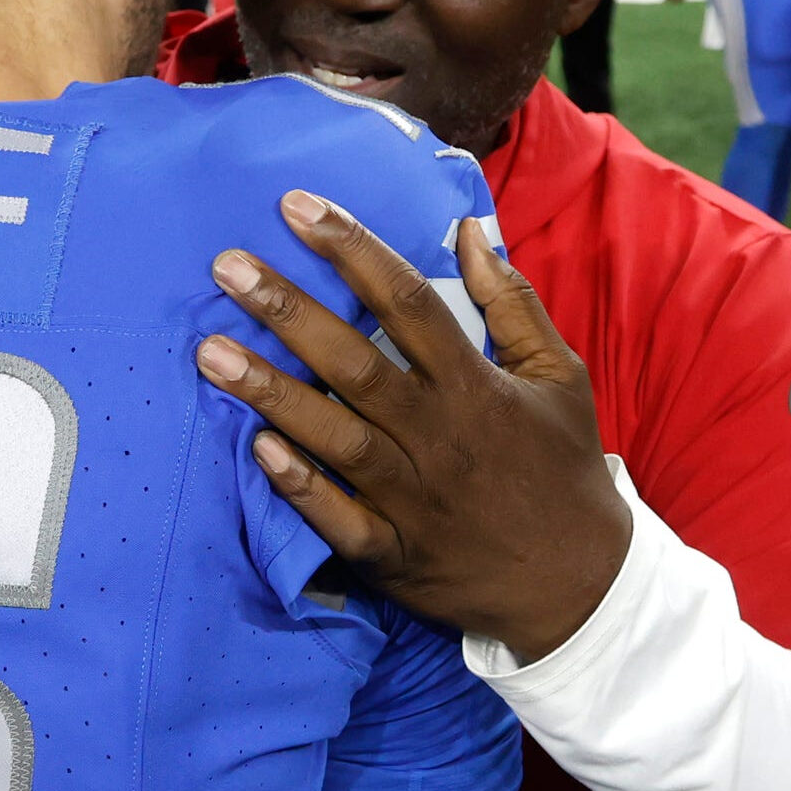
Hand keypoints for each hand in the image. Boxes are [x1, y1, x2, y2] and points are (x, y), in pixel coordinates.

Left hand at [196, 192, 630, 663]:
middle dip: (288, 311)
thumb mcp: (558, 376)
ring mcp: (413, 498)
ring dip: (271, 393)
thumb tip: (471, 230)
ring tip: (210, 351)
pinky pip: (340, 521)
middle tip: (226, 267)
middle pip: (354, 363)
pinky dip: (300, 488)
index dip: (352, 250)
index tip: (298, 207)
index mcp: (475, 385)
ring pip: (334, 437)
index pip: (407, 301)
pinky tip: (256, 450)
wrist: (580, 583)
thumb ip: (513, 303)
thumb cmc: (563, 466)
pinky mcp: (394, 555)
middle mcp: (438, 435)